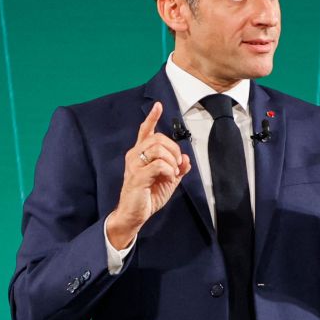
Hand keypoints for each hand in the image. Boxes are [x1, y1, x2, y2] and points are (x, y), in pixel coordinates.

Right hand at [107, 102, 190, 247]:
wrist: (135, 214)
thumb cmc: (149, 195)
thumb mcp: (169, 180)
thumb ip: (178, 167)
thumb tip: (186, 158)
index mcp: (141, 154)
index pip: (145, 131)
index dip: (152, 118)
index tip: (158, 106)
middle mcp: (135, 156)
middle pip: (159, 139)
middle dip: (174, 149)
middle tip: (177, 164)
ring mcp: (134, 165)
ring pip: (158, 149)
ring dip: (172, 161)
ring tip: (172, 173)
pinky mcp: (137, 177)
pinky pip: (159, 165)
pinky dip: (169, 170)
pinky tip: (168, 178)